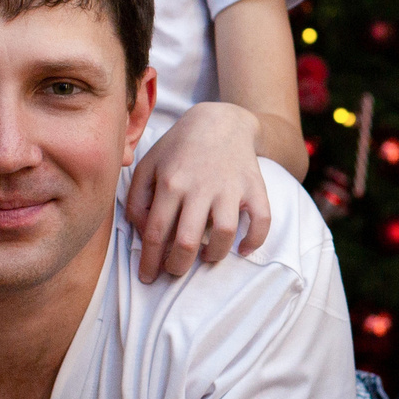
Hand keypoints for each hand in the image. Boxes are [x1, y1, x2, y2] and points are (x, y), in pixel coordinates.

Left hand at [126, 103, 272, 278]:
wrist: (221, 121)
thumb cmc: (179, 147)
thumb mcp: (148, 165)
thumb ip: (137, 199)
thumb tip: (142, 233)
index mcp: (170, 182)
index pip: (156, 234)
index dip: (150, 262)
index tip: (148, 277)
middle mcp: (200, 187)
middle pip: (187, 242)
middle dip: (177, 267)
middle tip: (174, 271)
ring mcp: (230, 187)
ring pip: (223, 234)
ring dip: (213, 255)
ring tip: (206, 257)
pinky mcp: (254, 187)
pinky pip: (261, 220)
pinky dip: (254, 240)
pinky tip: (243, 247)